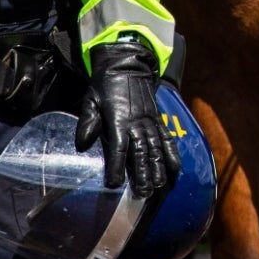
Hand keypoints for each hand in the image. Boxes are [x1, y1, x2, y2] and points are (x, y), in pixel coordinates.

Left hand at [78, 34, 173, 198]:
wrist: (128, 65)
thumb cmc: (105, 85)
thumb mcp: (91, 100)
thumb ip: (88, 122)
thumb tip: (82, 144)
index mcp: (118, 118)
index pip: (118, 146)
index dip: (116, 166)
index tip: (114, 184)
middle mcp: (137, 121)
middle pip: (141, 151)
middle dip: (142, 174)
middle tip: (143, 194)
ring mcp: (150, 121)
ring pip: (156, 148)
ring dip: (158, 169)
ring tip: (159, 188)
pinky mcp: (158, 119)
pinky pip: (168, 139)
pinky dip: (172, 155)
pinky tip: (175, 170)